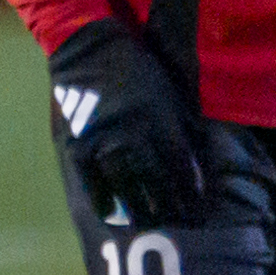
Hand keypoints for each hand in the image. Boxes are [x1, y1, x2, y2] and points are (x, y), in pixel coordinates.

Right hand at [45, 19, 205, 224]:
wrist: (88, 50)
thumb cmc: (138, 70)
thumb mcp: (168, 92)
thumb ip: (183, 126)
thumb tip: (197, 164)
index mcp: (157, 115)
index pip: (178, 161)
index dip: (189, 188)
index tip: (199, 207)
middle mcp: (130, 130)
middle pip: (154, 178)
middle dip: (170, 204)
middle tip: (182, 224)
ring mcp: (101, 138)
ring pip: (124, 183)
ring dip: (140, 208)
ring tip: (153, 225)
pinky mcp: (77, 142)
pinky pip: (90, 179)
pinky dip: (103, 199)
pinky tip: (115, 216)